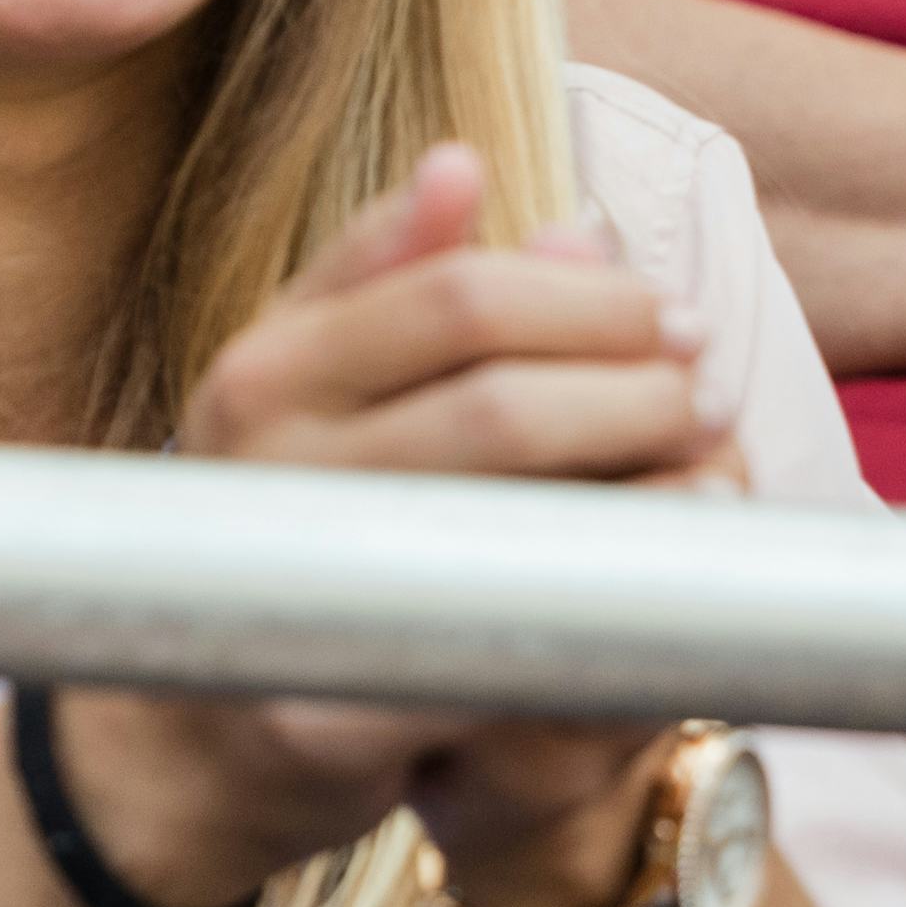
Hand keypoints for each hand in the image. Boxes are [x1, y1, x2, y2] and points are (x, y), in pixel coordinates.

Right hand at [98, 146, 735, 893]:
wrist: (188, 743)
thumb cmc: (285, 530)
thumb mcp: (306, 385)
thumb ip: (386, 278)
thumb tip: (466, 164)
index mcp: (268, 371)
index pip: (460, 295)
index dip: (593, 302)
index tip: (677, 319)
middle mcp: (267, 471)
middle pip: (499, 404)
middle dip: (635, 394)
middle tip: (710, 398)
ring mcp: (292, 591)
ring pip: (512, 525)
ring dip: (644, 503)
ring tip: (717, 487)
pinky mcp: (327, 714)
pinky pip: (497, 655)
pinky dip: (593, 621)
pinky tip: (660, 601)